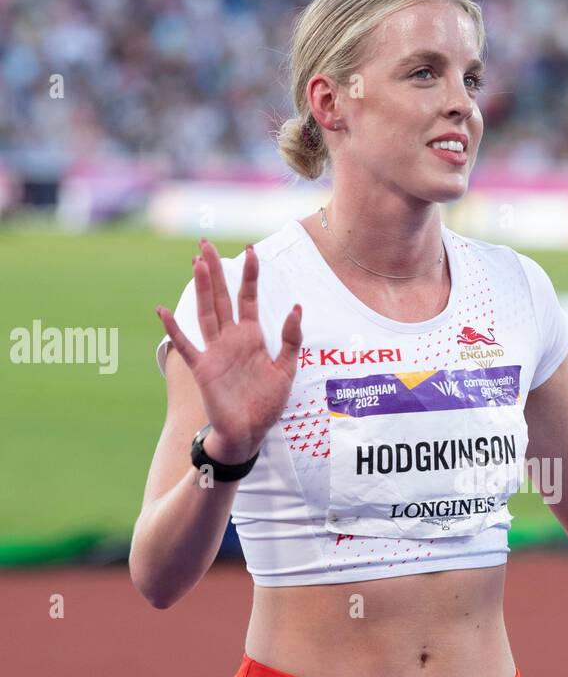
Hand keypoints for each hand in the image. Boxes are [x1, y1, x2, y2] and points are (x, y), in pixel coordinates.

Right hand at [155, 238, 301, 459]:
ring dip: (201, 288)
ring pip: (206, 312)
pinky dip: (174, 329)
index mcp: (252, 336)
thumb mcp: (287, 370)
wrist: (249, 433)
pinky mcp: (203, 369)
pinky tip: (161, 310)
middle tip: (205, 244)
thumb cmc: (266, 403)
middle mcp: (231, 338)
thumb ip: (291, 340)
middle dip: (215, 270)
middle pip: (221, 297)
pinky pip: (186, 345)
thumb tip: (297, 307)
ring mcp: (215, 351)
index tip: (250, 249)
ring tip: (196, 263)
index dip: (249, 274)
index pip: (248, 297)